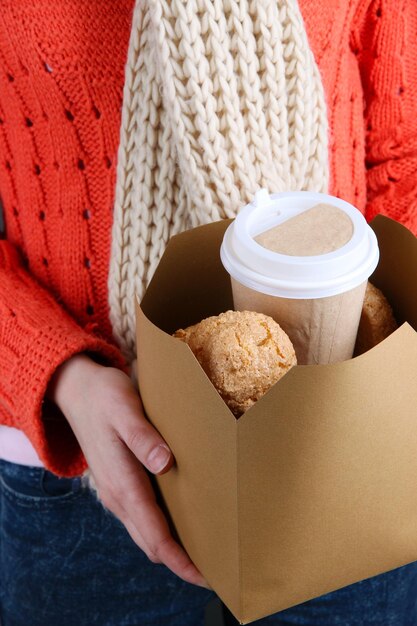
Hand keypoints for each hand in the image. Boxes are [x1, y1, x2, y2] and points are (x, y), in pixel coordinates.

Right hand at [48, 354, 208, 587]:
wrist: (76, 391)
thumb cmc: (104, 397)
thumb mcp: (124, 408)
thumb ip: (143, 437)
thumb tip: (165, 463)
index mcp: (122, 483)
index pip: (154, 535)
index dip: (180, 560)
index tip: (207, 576)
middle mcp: (117, 496)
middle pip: (152, 544)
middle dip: (181, 562)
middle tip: (217, 570)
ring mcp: (116, 492)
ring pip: (146, 534)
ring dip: (172, 548)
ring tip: (206, 551)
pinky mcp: (119, 484)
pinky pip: (142, 519)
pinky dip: (162, 531)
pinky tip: (183, 521)